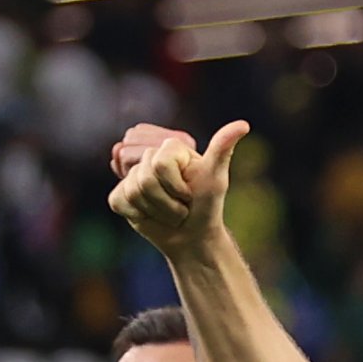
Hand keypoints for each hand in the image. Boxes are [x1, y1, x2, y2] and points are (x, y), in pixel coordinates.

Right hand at [107, 119, 241, 259]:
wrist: (193, 237)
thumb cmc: (206, 206)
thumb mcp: (216, 178)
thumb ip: (222, 149)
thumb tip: (244, 124)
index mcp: (170, 148)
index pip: (160, 163)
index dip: (176, 186)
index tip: (189, 194)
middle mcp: (149, 157)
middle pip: (144, 179)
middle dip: (167, 203)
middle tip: (180, 207)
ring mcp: (132, 176)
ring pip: (132, 192)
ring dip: (156, 211)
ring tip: (169, 212)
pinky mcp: (121, 195)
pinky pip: (119, 201)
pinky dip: (137, 215)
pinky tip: (150, 216)